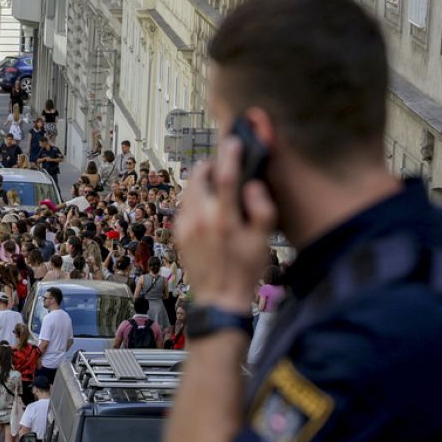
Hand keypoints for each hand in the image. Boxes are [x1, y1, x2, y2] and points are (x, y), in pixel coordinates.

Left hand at [174, 138, 275, 312]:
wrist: (219, 298)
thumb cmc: (245, 270)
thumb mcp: (263, 242)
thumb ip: (262, 210)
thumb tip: (253, 186)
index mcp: (224, 220)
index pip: (226, 176)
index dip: (229, 155)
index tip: (233, 143)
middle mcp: (200, 220)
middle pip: (198, 177)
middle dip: (210, 166)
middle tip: (222, 165)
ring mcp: (185, 227)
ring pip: (189, 190)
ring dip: (201, 181)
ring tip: (216, 185)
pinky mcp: (178, 234)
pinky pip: (184, 206)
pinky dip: (195, 199)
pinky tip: (208, 207)